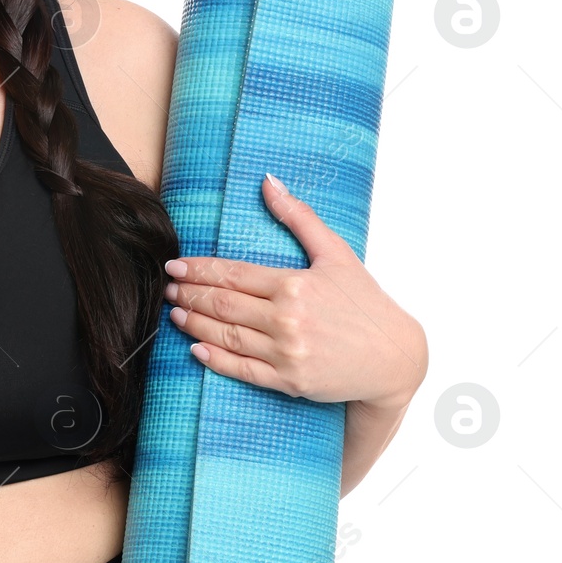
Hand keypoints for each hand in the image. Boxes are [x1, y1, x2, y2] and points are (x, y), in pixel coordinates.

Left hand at [163, 173, 425, 409]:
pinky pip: (243, 370)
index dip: (198, 269)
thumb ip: (300, 218)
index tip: (174, 265)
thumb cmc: (365, 302)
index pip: (233, 274)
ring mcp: (287, 353)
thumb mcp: (337, 254)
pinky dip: (215, 360)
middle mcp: (288, 319)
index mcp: (295, 285)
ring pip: (226, 337)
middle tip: (166, 286)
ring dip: (194, 324)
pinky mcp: (290, 381)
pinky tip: (196, 350)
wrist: (395, 357)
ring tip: (174, 312)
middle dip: (189, 294)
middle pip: (222, 304)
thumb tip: (268, 181)